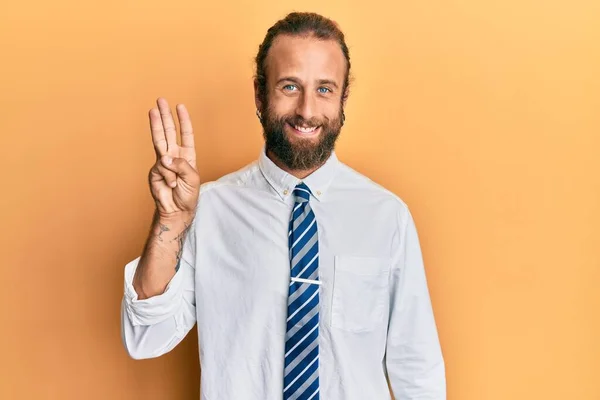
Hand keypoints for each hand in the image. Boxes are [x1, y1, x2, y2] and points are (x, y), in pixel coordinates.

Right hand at [148, 97, 199, 217]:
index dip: (183, 121)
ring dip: (156, 124)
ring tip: (152, 110)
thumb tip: (165, 157)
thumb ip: (181, 165)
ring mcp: (163, 162)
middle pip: (169, 132)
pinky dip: (168, 176)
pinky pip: (162, 167)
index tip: (180, 106)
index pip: (185, 134)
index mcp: (187, 155)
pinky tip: (171, 184)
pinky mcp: (155, 171)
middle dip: (165, 116)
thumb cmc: (188, 195)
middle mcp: (174, 155)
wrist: (177, 210)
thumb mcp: (192, 178)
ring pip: (159, 140)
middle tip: (160, 100)